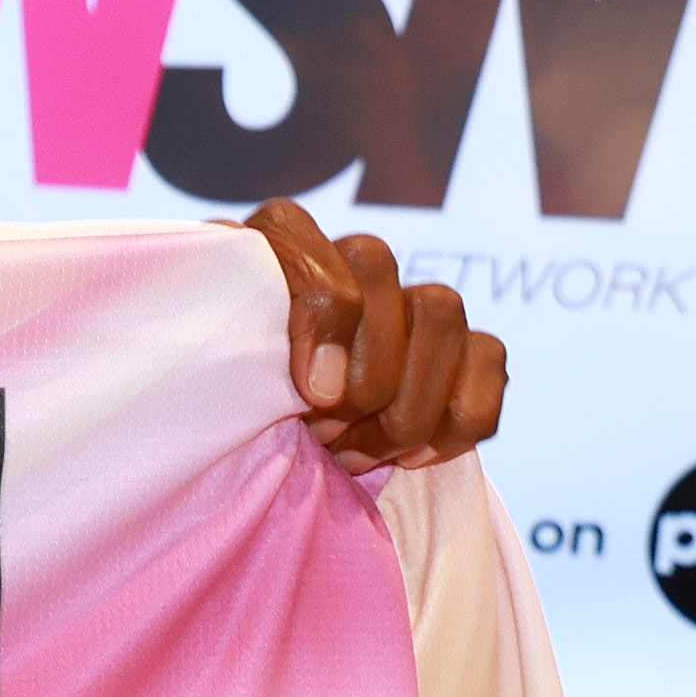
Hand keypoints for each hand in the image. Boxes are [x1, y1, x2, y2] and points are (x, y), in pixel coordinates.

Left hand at [238, 201, 506, 471]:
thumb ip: (224, 349)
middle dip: (364, 374)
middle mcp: (346, 261)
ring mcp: (407, 299)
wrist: (259, 434)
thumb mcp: (206, 374)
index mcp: (272, 247)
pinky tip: (413, 458)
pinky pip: (488, 358)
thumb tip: (289, 373)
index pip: (300, 238)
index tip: (313, 393)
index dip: (322, 316)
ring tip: (359, 456)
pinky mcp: (459, 346)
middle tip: (327, 435)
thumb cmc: (224, 400)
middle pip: (382, 273)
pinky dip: (458, 417)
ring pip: (441, 311)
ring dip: (407, 402)